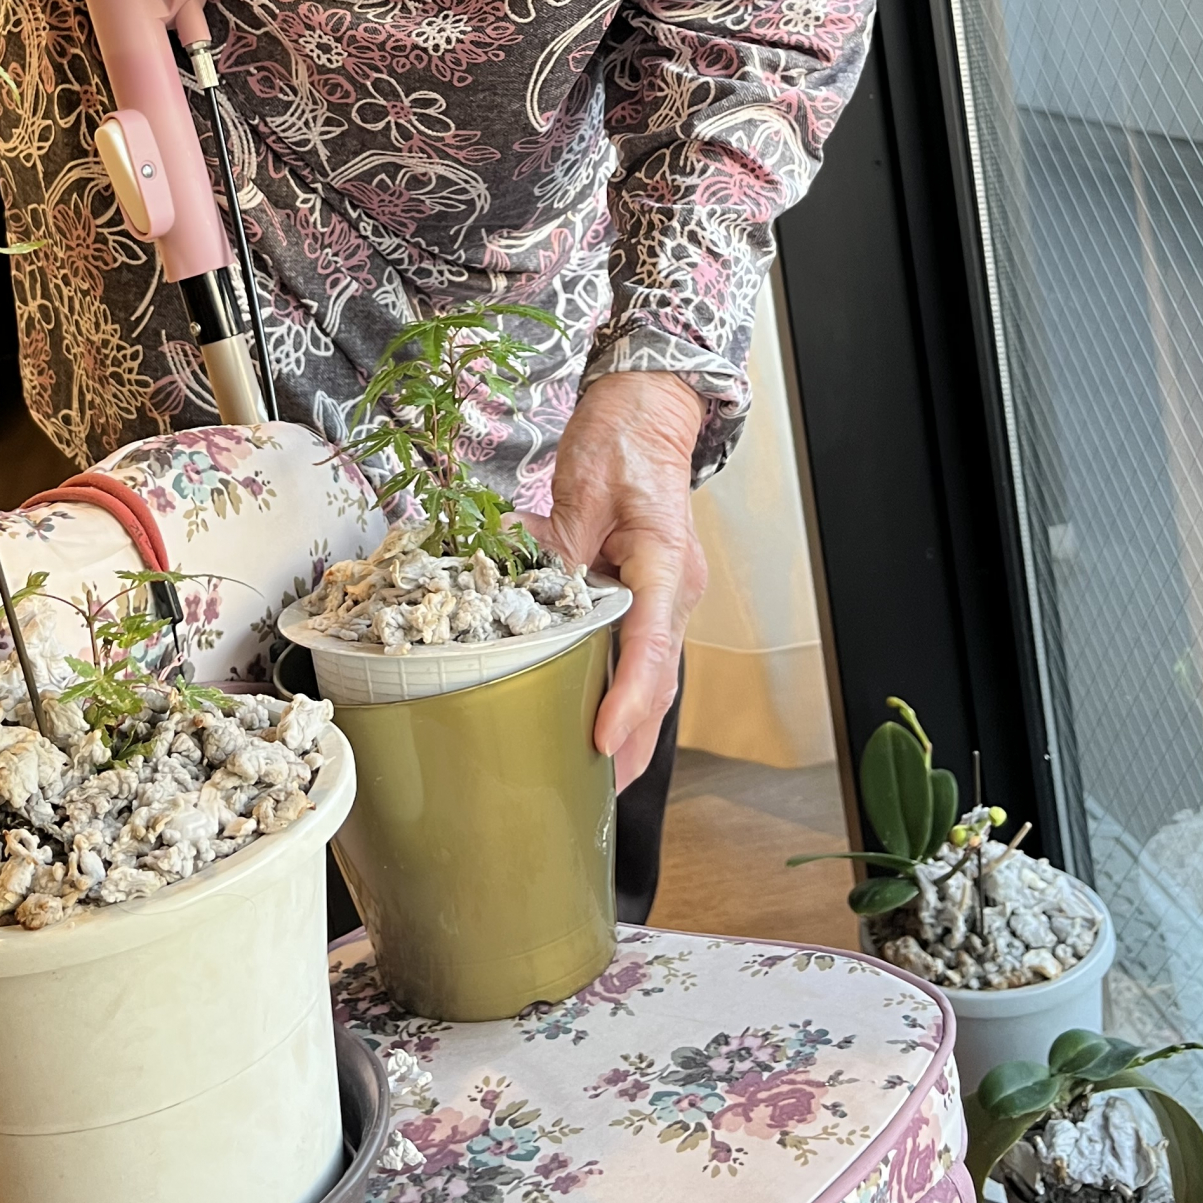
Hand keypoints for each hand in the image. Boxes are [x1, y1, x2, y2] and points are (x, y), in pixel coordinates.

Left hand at [547, 371, 706, 792]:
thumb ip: (558, 545)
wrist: (647, 411)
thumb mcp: (581, 486)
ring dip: (632, 725)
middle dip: (633, 738)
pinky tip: (597, 722)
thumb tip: (528, 591)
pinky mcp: (649, 594)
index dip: (626, 699)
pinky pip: (640, 654)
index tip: (602, 739)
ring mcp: (666, 594)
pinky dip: (624, 691)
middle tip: (598, 790)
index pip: (649, 646)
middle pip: (659, 676)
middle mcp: (674, 588)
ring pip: (654, 673)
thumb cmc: (622, 439)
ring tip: (598, 777)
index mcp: (664, 564)